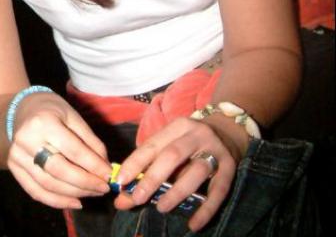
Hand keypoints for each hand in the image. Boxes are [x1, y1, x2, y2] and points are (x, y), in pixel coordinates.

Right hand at [7, 92, 111, 208]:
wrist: (23, 108)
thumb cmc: (52, 110)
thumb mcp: (73, 116)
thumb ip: (90, 141)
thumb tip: (105, 167)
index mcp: (44, 122)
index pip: (73, 150)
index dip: (93, 165)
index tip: (109, 175)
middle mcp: (27, 140)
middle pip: (59, 170)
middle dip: (85, 183)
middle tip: (104, 188)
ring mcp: (17, 155)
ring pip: (48, 184)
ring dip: (74, 194)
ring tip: (93, 193)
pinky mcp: (13, 167)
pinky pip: (35, 191)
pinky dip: (57, 201)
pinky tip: (75, 202)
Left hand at [113, 116, 239, 231]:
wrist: (228, 131)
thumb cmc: (190, 142)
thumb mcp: (169, 146)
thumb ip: (146, 169)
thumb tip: (121, 199)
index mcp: (177, 126)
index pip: (152, 145)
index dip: (135, 163)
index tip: (120, 181)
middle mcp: (196, 135)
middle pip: (172, 155)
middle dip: (153, 177)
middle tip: (137, 198)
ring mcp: (215, 150)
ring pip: (196, 171)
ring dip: (177, 192)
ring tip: (161, 208)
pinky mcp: (230, 167)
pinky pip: (218, 190)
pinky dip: (206, 209)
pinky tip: (193, 224)